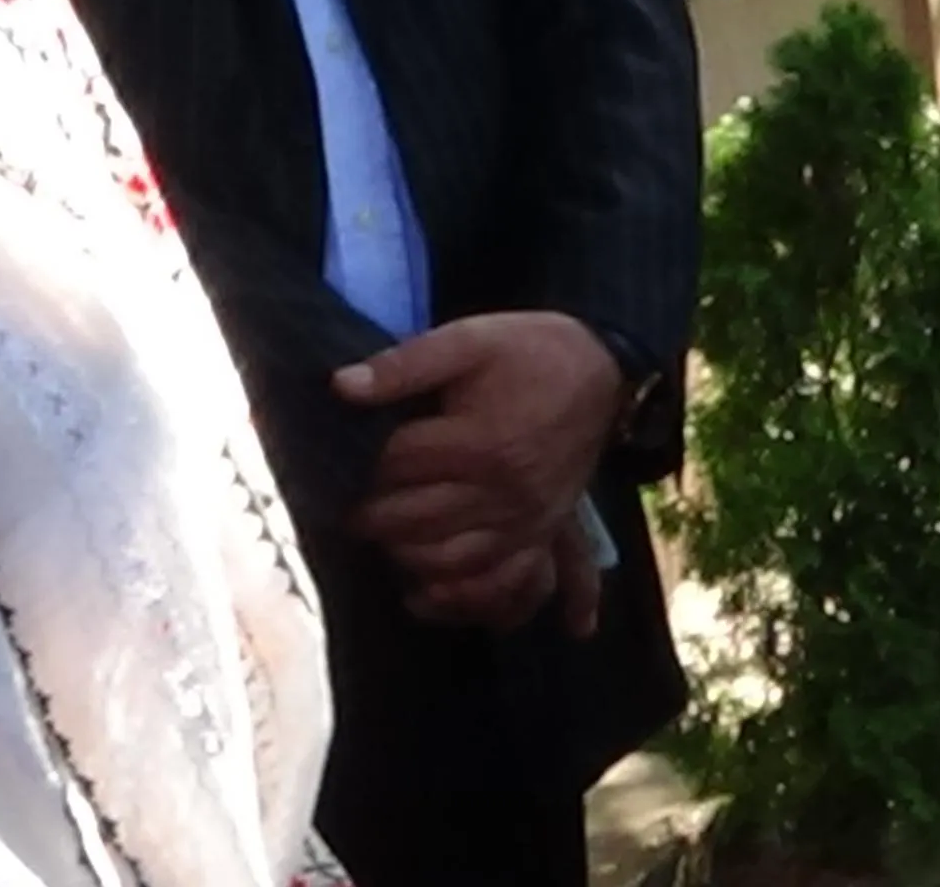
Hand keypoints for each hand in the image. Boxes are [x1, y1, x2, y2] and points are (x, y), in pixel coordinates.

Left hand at [334, 312, 625, 633]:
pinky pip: (509, 584)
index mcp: (481, 442)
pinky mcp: (544, 534)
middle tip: (347, 512)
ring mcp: (528, 520)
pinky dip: (468, 600)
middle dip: (375, 520)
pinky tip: (430, 600)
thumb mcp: (467, 339)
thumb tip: (340, 386)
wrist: (599, 367)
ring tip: (383, 545)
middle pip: (420, 521)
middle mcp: (506, 492)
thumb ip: (404, 364)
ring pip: (456, 561)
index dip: (363, 467)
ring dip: (410, 560)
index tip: (340, 465)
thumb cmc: (527, 351)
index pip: (400, 467)